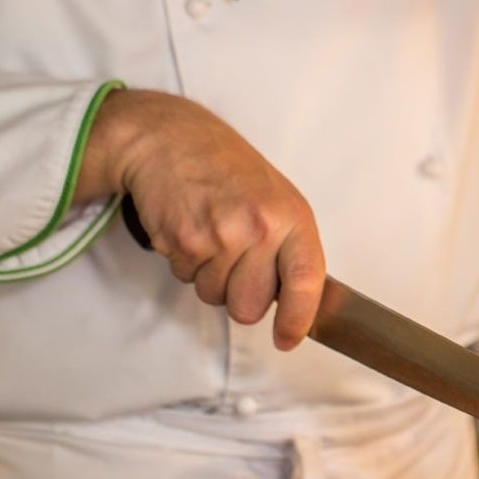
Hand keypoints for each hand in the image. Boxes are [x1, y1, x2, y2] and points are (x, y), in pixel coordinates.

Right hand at [75, 89, 324, 350]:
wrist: (172, 139)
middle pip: (250, 307)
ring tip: (211, 235)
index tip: (288, 338)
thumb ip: (290, 249)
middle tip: (234, 262)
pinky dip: (186, 262)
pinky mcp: (184, 240)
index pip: (306, 282)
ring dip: (210, 277)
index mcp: (292, 218)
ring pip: (215, 297)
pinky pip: (186, 279)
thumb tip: (298, 304)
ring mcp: (220, 235)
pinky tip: (190, 228)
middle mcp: (260, 228)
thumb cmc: (228, 171)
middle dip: (239, 298)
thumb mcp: (278, 200)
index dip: (298, 319)